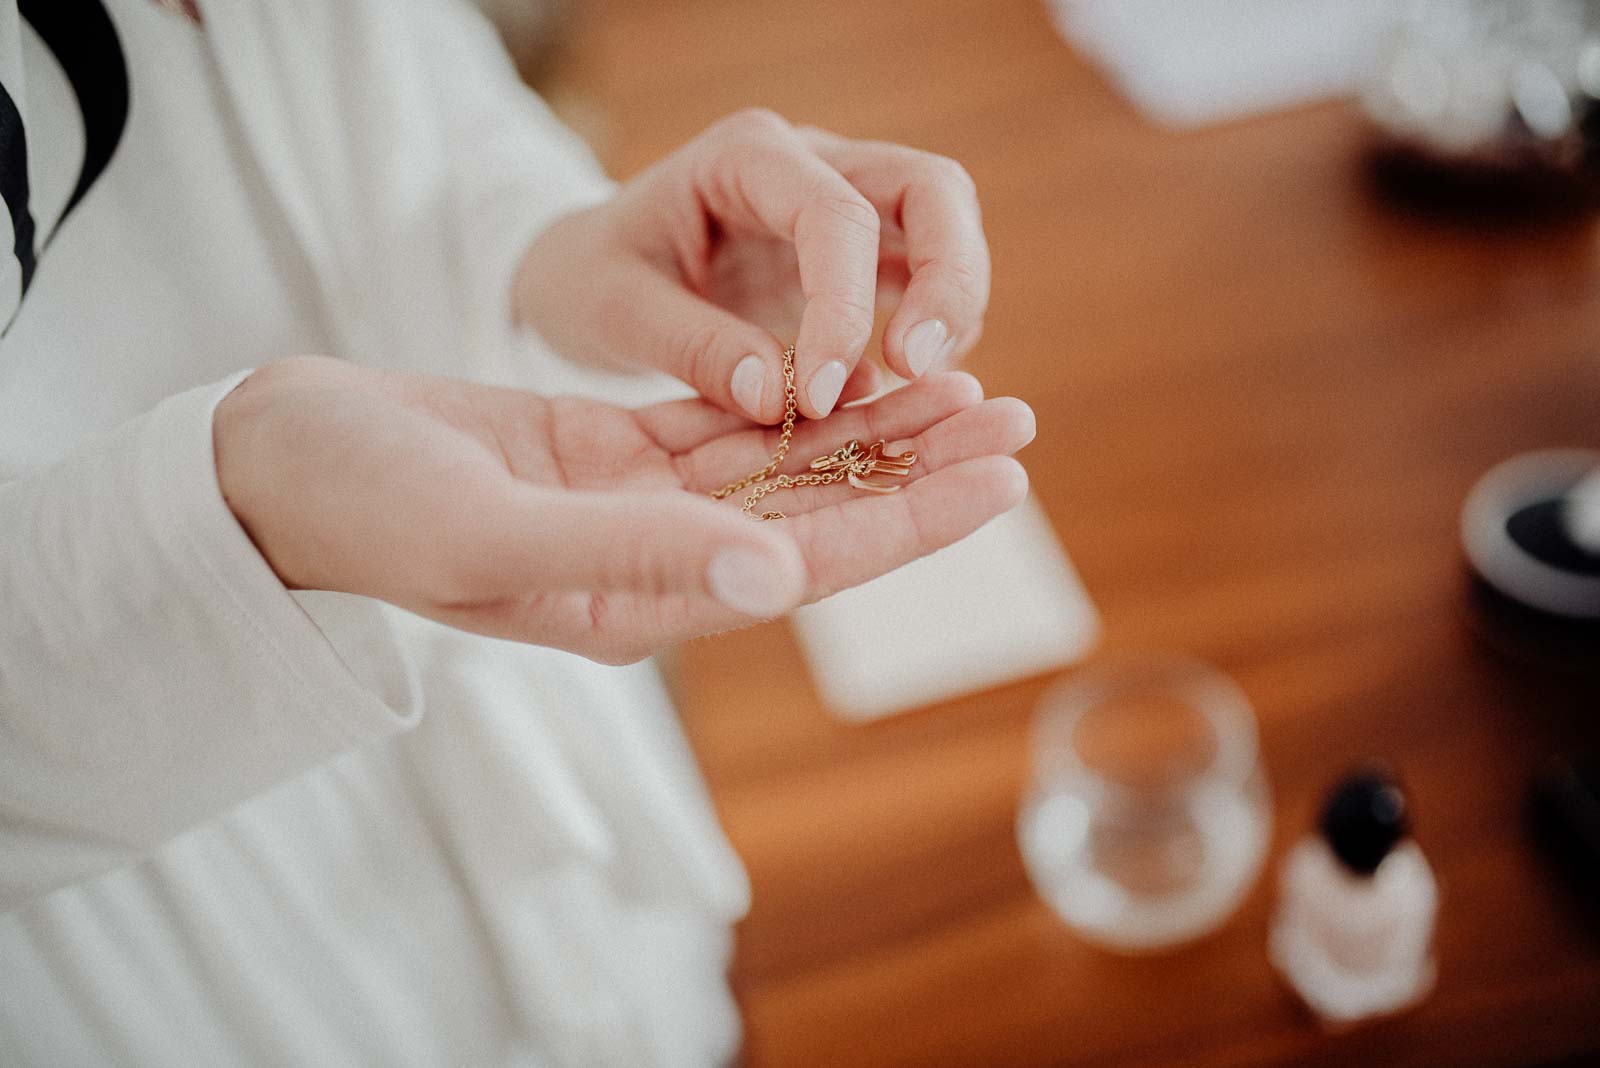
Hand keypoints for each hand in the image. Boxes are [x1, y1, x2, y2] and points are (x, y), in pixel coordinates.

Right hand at [215, 356, 1032, 663]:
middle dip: (916, 468)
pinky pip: (727, 427)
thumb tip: (772, 581)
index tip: (1001, 478)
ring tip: (959, 384)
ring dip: (868, 426)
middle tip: (1015, 418)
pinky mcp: (611, 455)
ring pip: (781, 467)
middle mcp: (654, 567)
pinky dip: (793, 398)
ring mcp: (636, 511)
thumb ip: (633, 555)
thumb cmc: (365, 506)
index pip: (805, 567)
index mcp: (638, 608)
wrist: (285, 462)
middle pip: (815, 517)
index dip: (908, 520)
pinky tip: (854, 368)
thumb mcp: (493, 534)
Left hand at [516, 109, 989, 423]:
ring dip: (953, 309)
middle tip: (919, 372)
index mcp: (745, 157)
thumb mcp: (612, 311)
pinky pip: (930, 281)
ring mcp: (849, 204)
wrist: (593, 271)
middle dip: (948, 281)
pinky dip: (936, 335)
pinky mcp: (866, 258)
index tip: (822, 397)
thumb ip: (691, 347)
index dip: (845, 305)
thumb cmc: (593, 278)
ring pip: (948, 229)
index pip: (834, 213)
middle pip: (932, 190)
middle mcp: (813, 164)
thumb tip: (782, 400)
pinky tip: (901, 394)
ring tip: (915, 390)